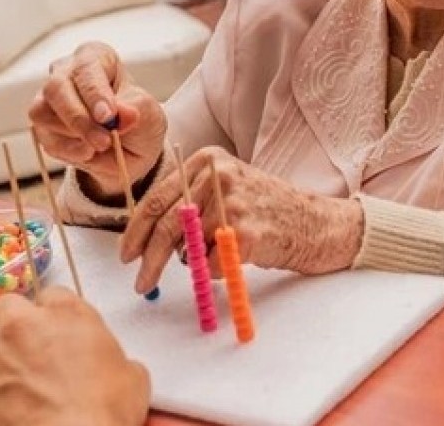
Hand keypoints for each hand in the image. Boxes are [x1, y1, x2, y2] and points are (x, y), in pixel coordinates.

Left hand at [0, 287, 149, 425]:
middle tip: (24, 351)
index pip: (52, 294)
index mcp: (67, 314)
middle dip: (12, 325)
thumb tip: (109, 367)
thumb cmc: (106, 413)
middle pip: (6, 306)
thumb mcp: (132, 376)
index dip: (53, 315)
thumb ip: (112, 356)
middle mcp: (23, 325)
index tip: (56, 332)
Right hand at [29, 42, 166, 193]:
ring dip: (74, 136)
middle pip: (56, 88)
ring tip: (102, 145)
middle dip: (80, 118)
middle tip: (104, 140)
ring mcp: (49, 101)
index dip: (94, 93)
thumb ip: (136, 109)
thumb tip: (122, 113)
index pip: (86, 68)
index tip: (108, 116)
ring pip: (42, 113)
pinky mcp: (43, 128)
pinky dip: (69, 151)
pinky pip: (47, 140)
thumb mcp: (149, 112)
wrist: (133, 149)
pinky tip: (90, 153)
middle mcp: (66, 73)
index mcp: (94, 57)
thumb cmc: (139, 119)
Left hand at [120, 147, 364, 293]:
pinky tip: (244, 256)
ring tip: (221, 255)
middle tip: (140, 283)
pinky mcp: (245, 232)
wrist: (316, 222)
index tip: (127, 255)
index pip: (157, 198)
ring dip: (198, 262)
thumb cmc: (267, 210)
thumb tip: (144, 236)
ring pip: (189, 248)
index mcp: (208, 160)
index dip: (136, 231)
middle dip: (149, 259)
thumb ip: (188, 202)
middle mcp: (218, 176)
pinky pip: (212, 265)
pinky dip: (220, 270)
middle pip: (166, 224)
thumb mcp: (227, 188)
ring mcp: (232, 202)